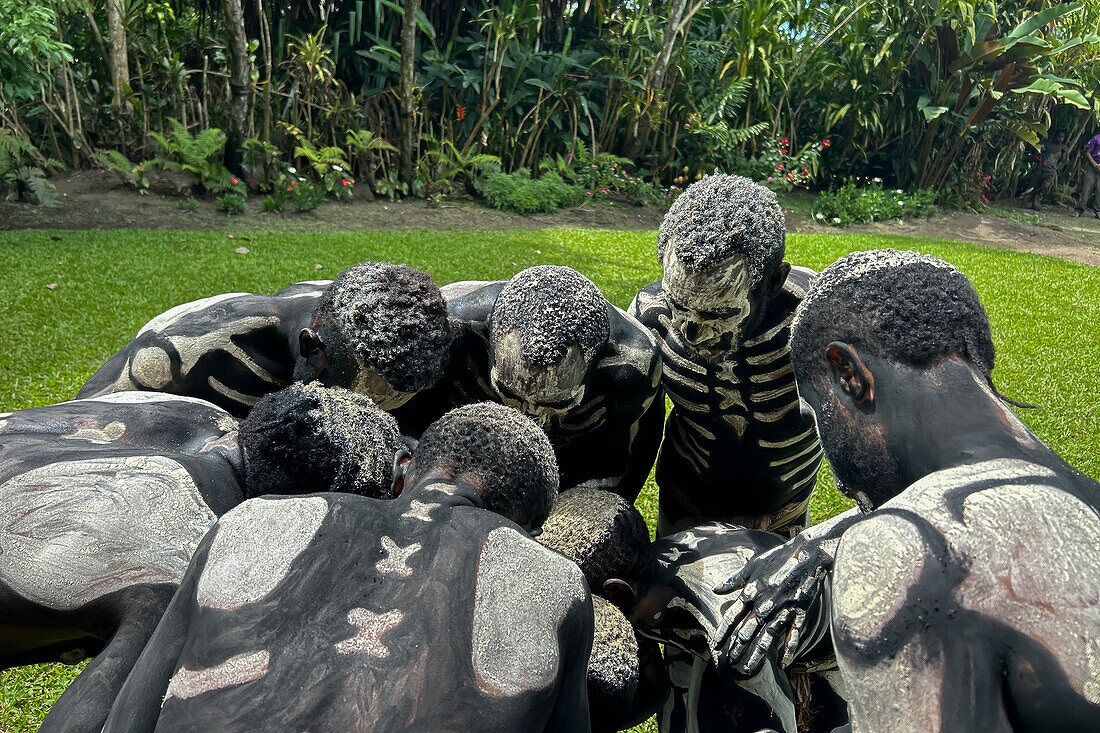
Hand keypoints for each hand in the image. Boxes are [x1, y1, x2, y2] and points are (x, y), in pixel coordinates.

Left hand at [711, 536, 833, 675]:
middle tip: (728, 660)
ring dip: (756, 654)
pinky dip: (787, 651)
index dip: (723, 632)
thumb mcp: (752, 566)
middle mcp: (765, 603)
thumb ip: (733, 580)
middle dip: (736, 647)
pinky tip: (782, 664)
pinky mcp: (800, 613)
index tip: (715, 645)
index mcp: (752, 591)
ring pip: (767, 637)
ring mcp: (783, 610)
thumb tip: (715, 590)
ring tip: (747, 668)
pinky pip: (793, 636)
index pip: (733, 616)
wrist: (807, 553)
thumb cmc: (777, 558)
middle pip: (747, 630)